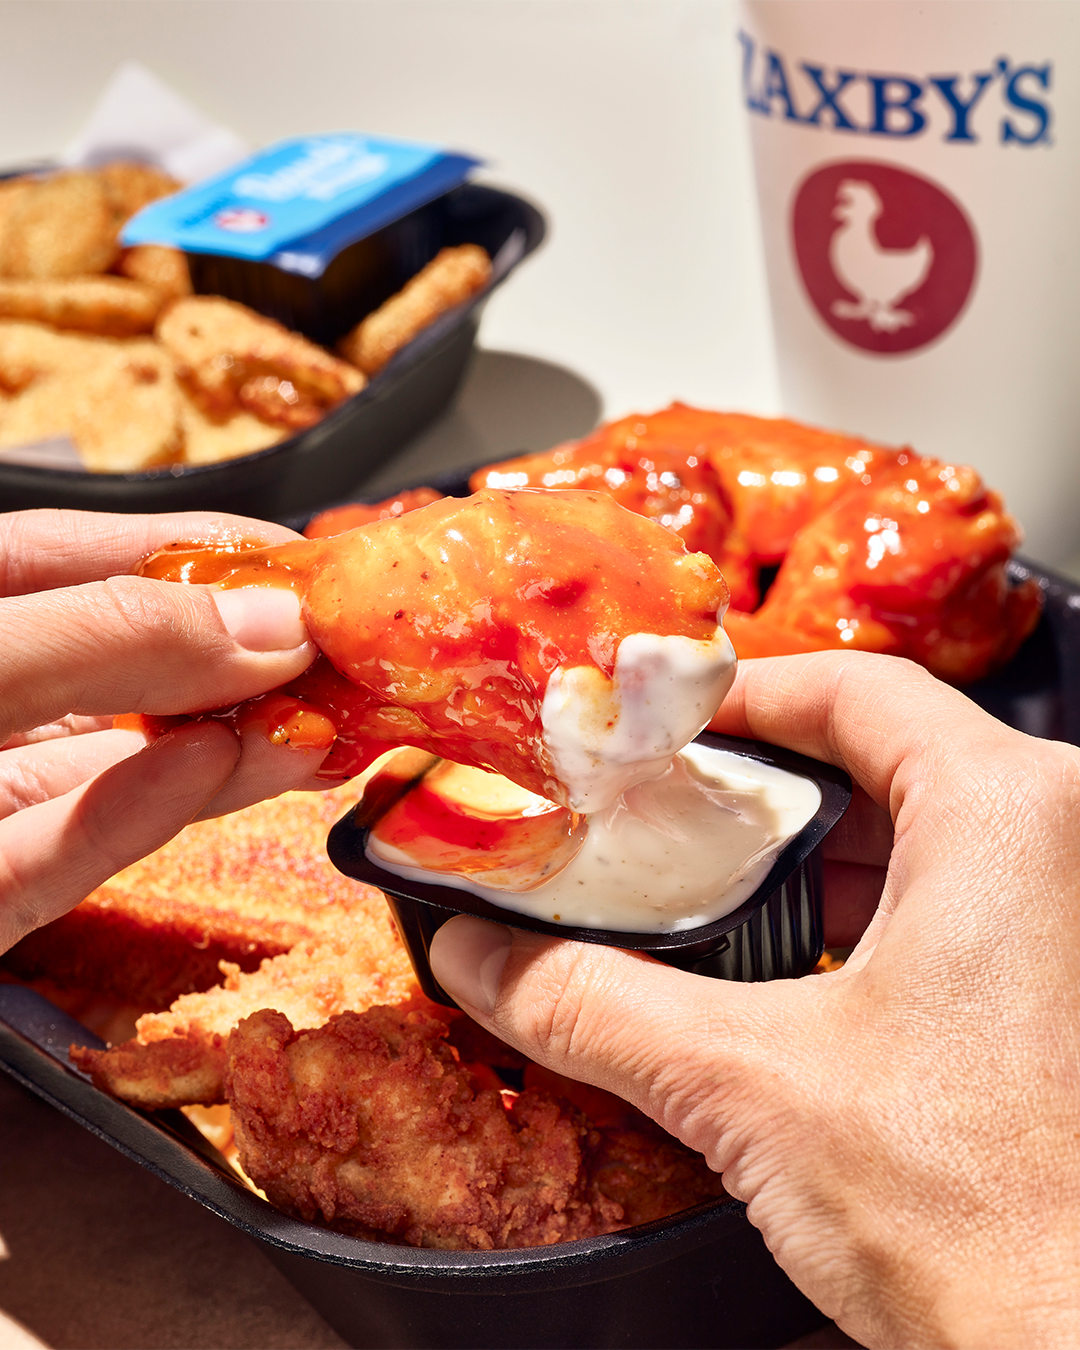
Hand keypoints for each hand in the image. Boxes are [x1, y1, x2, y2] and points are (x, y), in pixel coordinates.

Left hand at [0, 508, 323, 953]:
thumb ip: (111, 634)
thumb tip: (269, 628)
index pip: (99, 560)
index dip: (213, 556)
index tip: (317, 576)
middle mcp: (0, 694)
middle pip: (137, 669)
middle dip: (249, 664)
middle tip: (349, 670)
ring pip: (125, 767)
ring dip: (227, 749)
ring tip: (313, 730)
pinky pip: (68, 855)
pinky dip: (145, 816)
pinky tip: (219, 772)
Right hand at [431, 651, 1079, 1347]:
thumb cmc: (992, 1228)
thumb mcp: (749, 1084)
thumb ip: (592, 1005)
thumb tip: (478, 958)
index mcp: (1013, 816)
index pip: (857, 688)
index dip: (742, 694)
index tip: (665, 723)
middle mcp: (1069, 845)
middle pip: (885, 758)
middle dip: (764, 790)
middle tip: (666, 814)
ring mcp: (1076, 915)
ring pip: (926, 833)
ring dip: (813, 859)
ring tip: (711, 891)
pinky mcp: (1068, 983)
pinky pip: (961, 901)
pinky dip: (869, 915)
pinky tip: (794, 969)